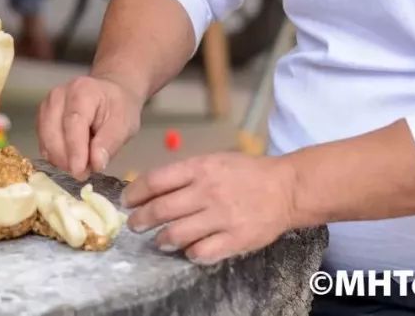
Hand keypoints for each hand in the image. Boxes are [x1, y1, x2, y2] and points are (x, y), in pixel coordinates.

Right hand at [36, 75, 143, 179]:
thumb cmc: (119, 108)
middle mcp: (58, 96)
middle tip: (84, 173)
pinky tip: (71, 159)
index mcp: (82, 91)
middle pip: (53, 132)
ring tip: (82, 165)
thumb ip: (110, 142)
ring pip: (45, 140)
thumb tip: (96, 163)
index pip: (73, 122)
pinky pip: (43, 143)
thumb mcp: (125, 123)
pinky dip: (55, 156)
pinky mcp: (42, 119)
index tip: (80, 171)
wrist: (110, 95)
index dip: (75, 149)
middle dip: (66, 159)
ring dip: (61, 159)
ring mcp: (47, 106)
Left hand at [122, 152, 297, 265]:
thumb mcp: (214, 161)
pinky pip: (202, 252)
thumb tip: (152, 188)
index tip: (128, 201)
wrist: (286, 187)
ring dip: (162, 240)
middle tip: (135, 225)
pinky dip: (190, 253)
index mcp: (200, 168)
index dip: (135, 193)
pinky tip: (189, 251)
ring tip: (159, 241)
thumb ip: (185, 174)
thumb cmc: (246, 173)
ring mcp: (221, 216)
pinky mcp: (235, 238)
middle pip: (160, 210)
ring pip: (177, 234)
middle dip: (141, 220)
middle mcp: (207, 191)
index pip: (155, 181)